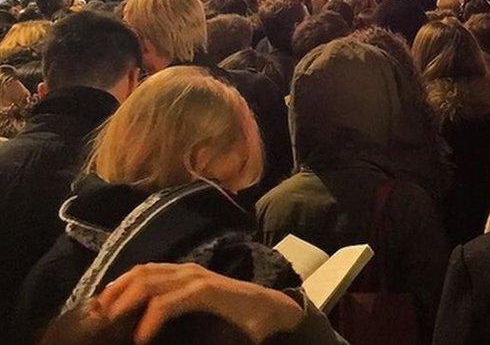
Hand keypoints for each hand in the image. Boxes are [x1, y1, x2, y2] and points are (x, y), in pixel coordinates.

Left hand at [95, 263, 302, 343]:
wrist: (273, 313)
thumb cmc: (237, 317)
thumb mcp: (199, 311)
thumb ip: (176, 311)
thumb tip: (144, 327)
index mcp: (183, 275)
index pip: (141, 272)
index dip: (116, 287)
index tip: (98, 310)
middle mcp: (186, 271)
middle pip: (139, 274)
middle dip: (113, 294)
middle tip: (96, 318)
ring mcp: (196, 279)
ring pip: (149, 283)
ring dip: (124, 303)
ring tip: (109, 323)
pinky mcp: (205, 291)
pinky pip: (168, 303)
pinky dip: (150, 319)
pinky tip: (141, 337)